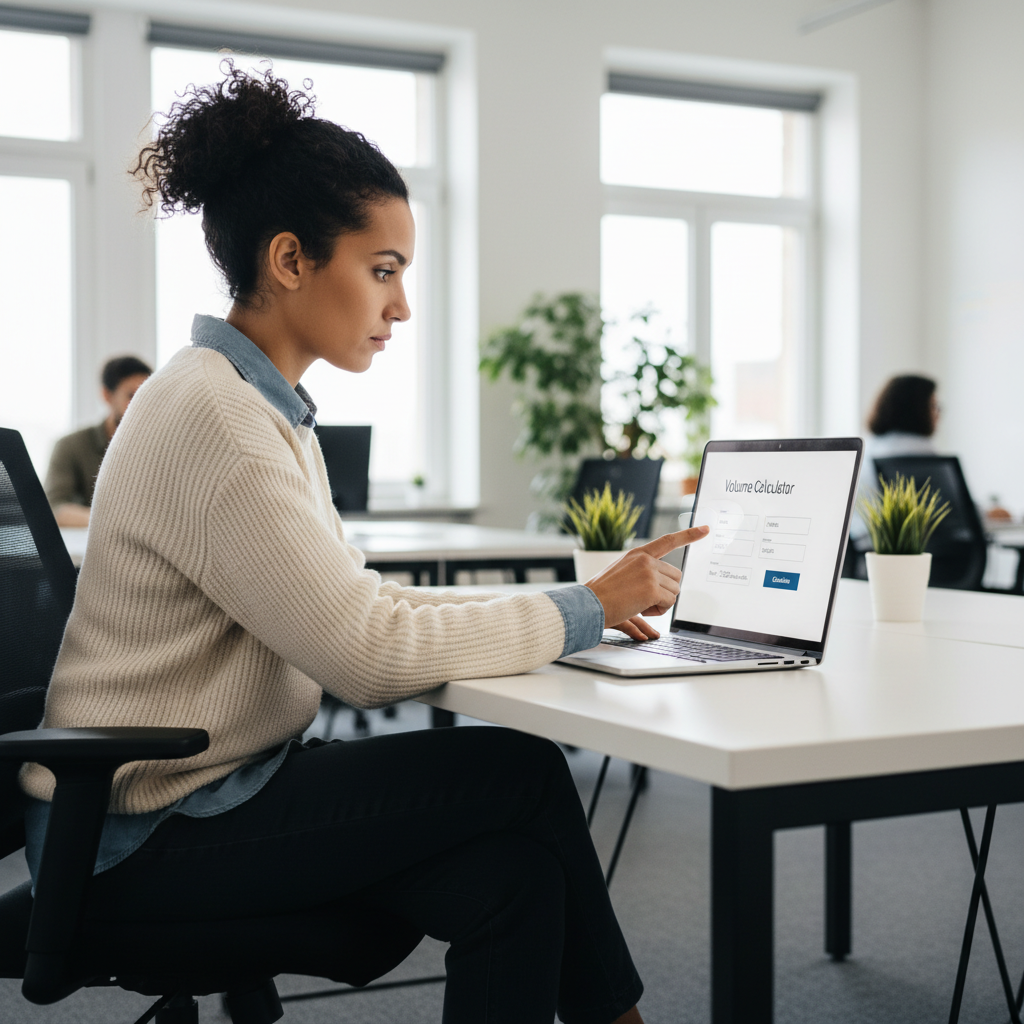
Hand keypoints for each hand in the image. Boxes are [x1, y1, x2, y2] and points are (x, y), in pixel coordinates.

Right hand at [584, 526, 709, 639]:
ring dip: (661, 603)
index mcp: (637, 554)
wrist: (587, 605)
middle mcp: (645, 559)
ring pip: (675, 591)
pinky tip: (639, 608)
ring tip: (638, 605)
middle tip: (644, 601)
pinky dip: (658, 611)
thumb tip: (653, 629)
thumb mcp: (620, 586)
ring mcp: (649, 572)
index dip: (689, 535)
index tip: (706, 529)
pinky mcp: (651, 587)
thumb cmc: (599, 598)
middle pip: (676, 577)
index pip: (668, 541)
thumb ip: (639, 596)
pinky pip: (669, 602)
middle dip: (666, 592)